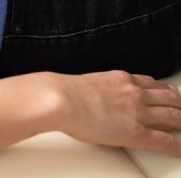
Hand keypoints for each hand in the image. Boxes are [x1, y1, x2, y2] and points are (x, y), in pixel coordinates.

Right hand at [55, 70, 180, 154]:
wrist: (61, 100)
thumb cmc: (63, 92)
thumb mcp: (87, 81)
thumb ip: (97, 87)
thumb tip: (90, 94)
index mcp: (122, 79)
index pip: (151, 84)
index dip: (164, 90)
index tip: (167, 94)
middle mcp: (135, 93)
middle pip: (169, 98)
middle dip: (179, 104)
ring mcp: (139, 112)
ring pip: (174, 116)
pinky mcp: (137, 133)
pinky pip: (165, 141)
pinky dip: (177, 146)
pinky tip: (180, 149)